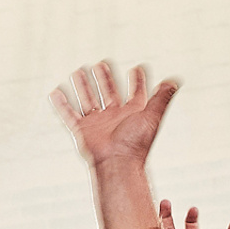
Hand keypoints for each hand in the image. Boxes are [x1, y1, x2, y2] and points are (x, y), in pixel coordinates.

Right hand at [53, 63, 178, 169]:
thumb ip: (162, 98)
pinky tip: (55, 92)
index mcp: (132, 113)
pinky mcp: (81, 130)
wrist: (117, 164)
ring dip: (83, 86)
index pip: (135, 93)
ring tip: (78, 71)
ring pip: (87, 100)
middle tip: (101, 64)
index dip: (137, 81)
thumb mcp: (152, 116)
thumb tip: (174, 81)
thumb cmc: (136, 143)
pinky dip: (61, 104)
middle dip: (104, 79)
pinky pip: (68, 114)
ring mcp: (96, 123)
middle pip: (108, 93)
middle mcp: (114, 117)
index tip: (137, 69)